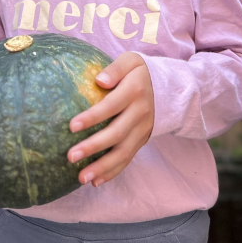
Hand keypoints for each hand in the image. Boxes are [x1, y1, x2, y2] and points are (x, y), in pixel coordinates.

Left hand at [66, 52, 153, 187]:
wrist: (170, 88)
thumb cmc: (140, 72)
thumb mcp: (132, 61)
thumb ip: (116, 68)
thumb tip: (99, 80)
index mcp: (135, 91)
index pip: (111, 106)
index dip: (92, 117)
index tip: (71, 126)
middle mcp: (140, 113)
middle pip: (116, 134)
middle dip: (93, 147)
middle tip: (71, 156)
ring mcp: (143, 130)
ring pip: (123, 152)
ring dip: (102, 167)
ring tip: (81, 177)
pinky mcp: (142, 140)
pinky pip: (127, 159)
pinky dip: (112, 172)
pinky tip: (96, 181)